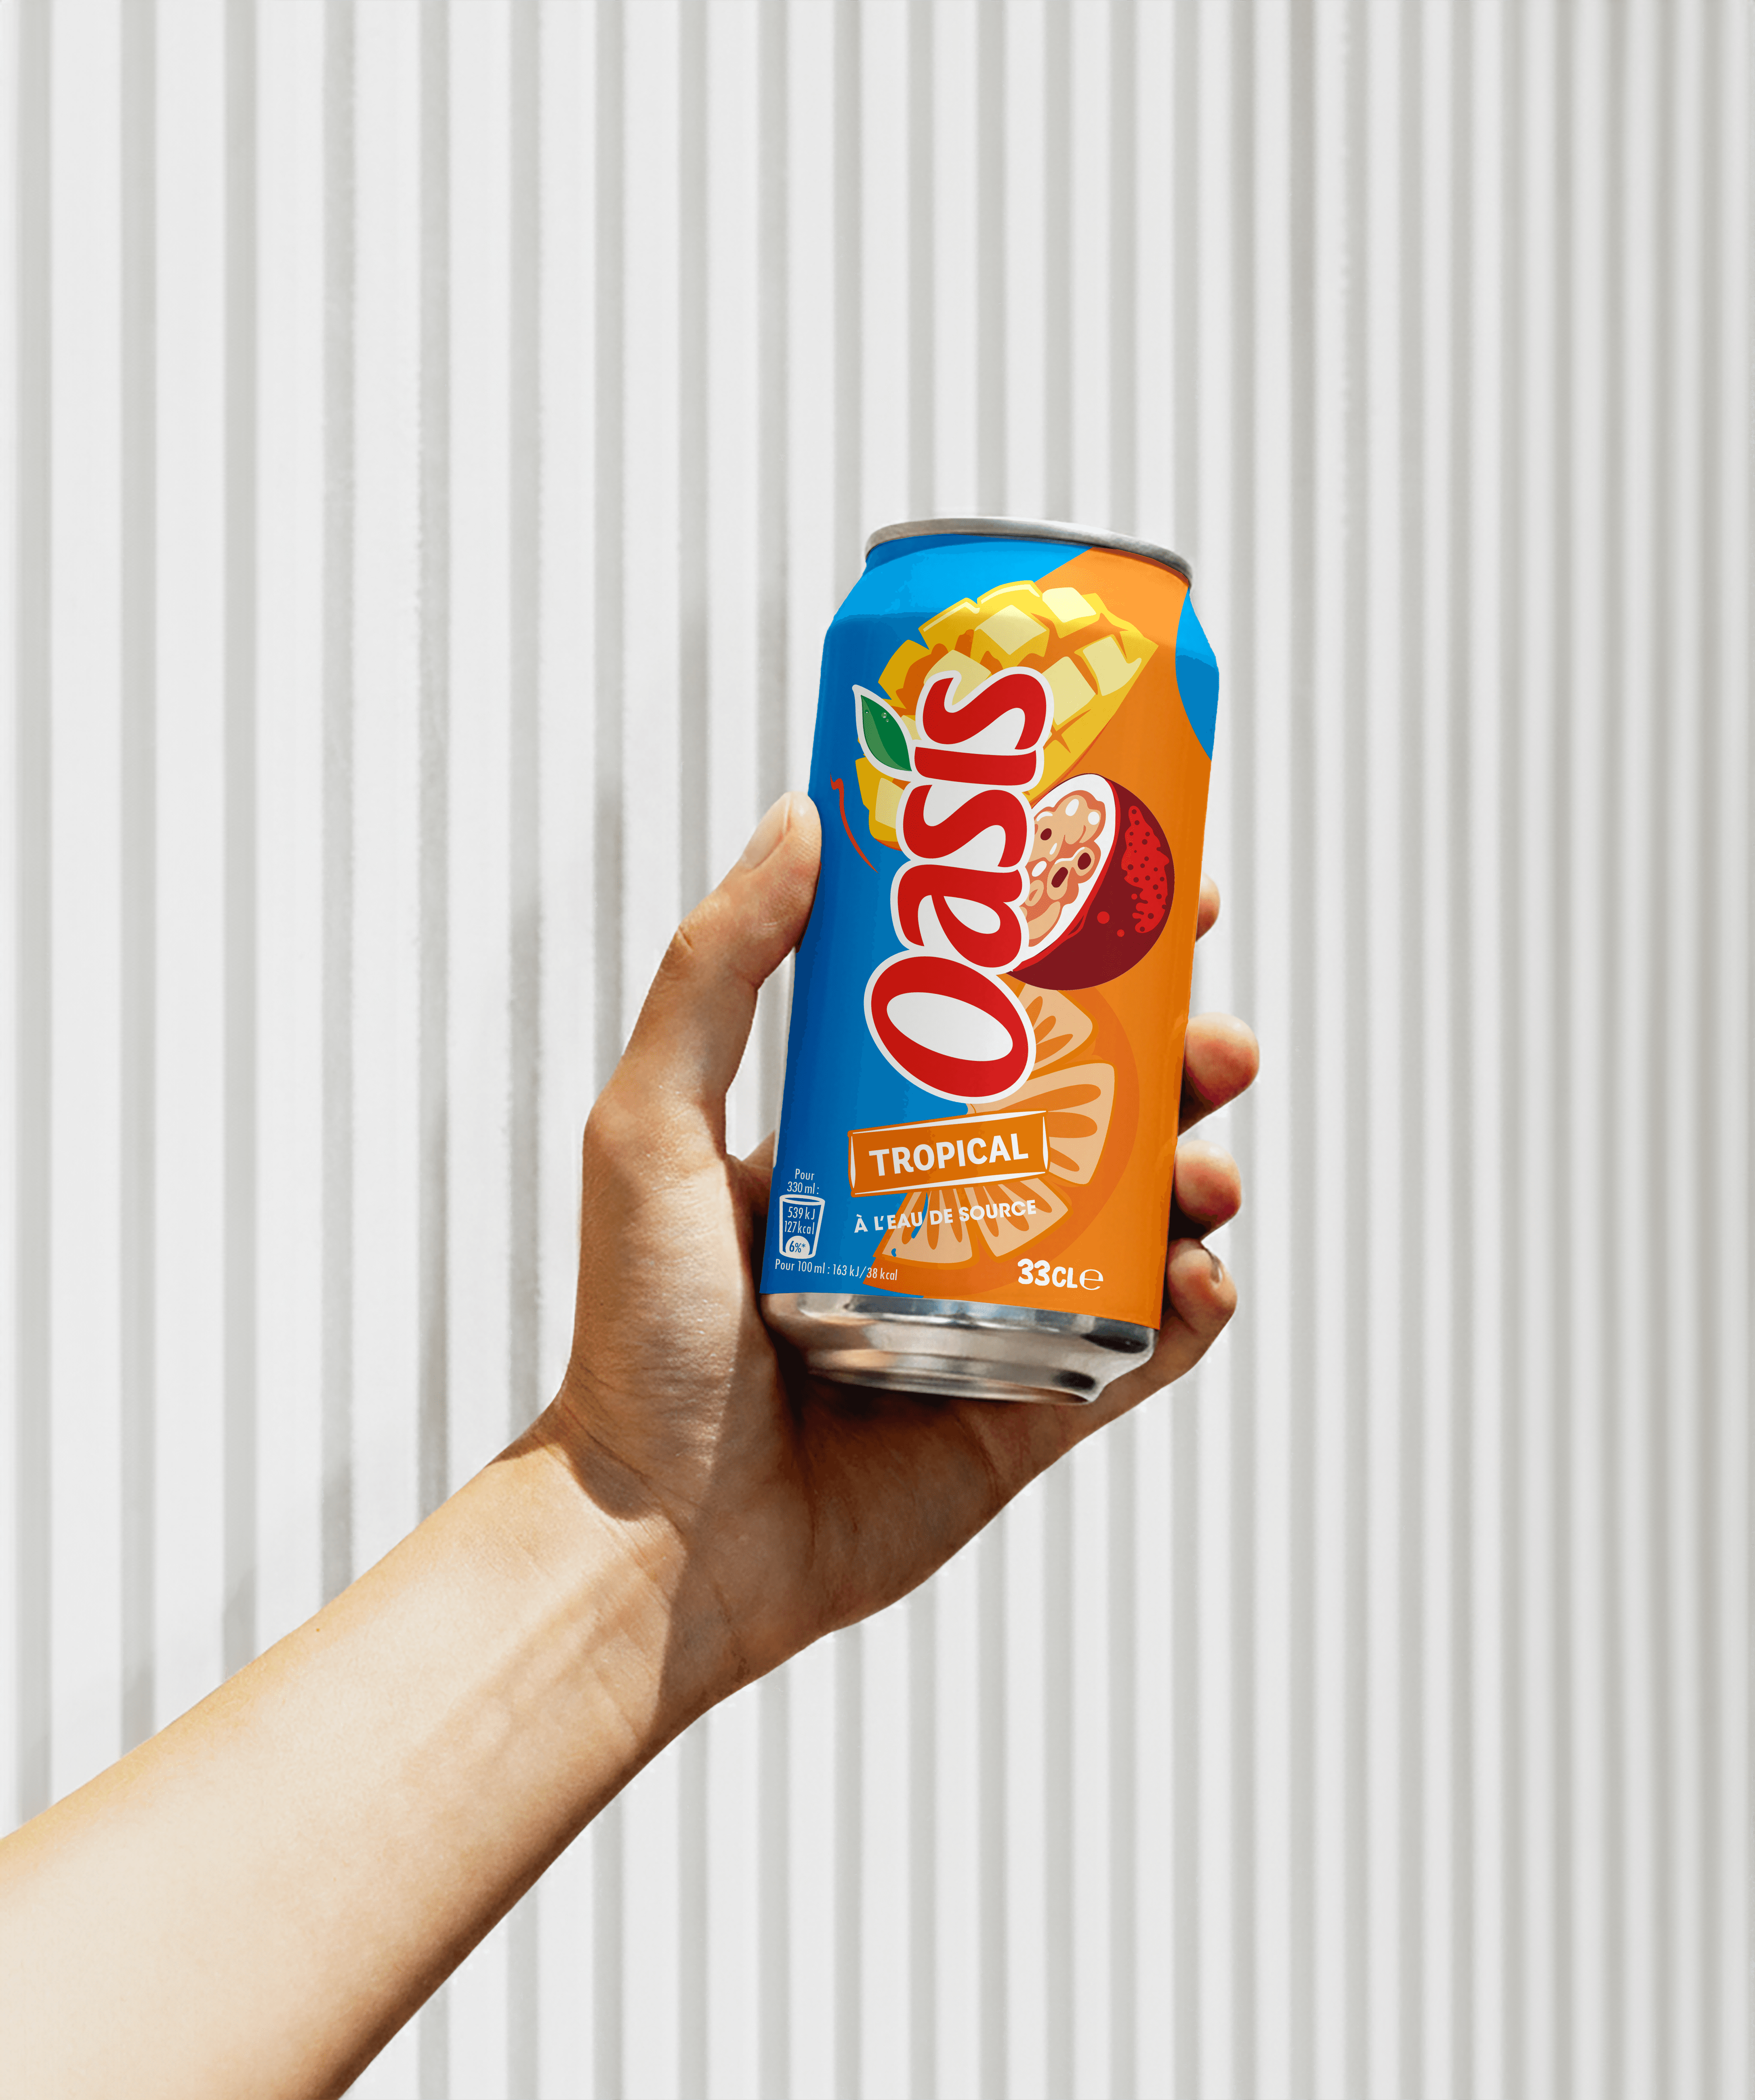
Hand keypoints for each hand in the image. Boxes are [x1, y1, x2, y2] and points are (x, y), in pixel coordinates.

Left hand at [542, 791, 1258, 1710]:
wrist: (661, 1535)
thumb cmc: (639, 1330)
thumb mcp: (654, 1125)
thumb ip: (716, 970)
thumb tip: (803, 815)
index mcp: (875, 1135)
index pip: (1004, 1019)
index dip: (1090, 953)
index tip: (1157, 886)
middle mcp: (950, 1211)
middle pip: (1101, 1108)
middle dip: (1179, 1055)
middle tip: (1219, 1031)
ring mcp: (1003, 1310)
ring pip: (1143, 1217)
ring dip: (1203, 1168)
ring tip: (1209, 1156)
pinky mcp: (1036, 1408)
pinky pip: (1149, 1346)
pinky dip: (1197, 1304)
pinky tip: (1202, 1268)